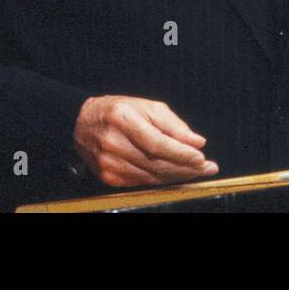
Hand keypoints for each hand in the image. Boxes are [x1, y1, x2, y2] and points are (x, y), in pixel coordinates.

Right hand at [73, 95, 218, 187]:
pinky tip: (174, 175)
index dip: (181, 153)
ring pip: (151, 176)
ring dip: (177, 176)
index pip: (157, 143)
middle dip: (186, 167)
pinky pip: (141, 182)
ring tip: (196, 172)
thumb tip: (197, 142)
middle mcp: (113, 142)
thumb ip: (173, 124)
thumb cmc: (119, 111)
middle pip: (156, 162)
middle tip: (207, 168)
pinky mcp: (108, 176)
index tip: (201, 157)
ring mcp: (108, 162)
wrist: (82, 123)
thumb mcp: (147, 106)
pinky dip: (161, 180)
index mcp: (123, 119)